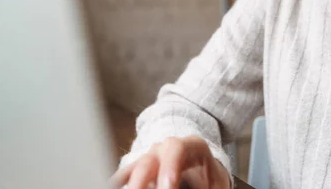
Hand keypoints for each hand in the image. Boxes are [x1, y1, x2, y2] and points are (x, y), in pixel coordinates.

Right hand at [110, 136, 230, 188]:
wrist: (204, 171)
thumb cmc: (210, 178)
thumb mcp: (216, 182)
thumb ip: (207, 186)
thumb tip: (202, 186)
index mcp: (191, 146)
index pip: (178, 149)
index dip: (170, 167)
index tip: (168, 187)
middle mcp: (166, 149)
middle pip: (150, 159)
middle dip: (144, 180)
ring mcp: (150, 159)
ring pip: (134, 169)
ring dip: (131, 184)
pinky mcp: (138, 172)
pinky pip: (124, 177)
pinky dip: (120, 183)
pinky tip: (114, 187)